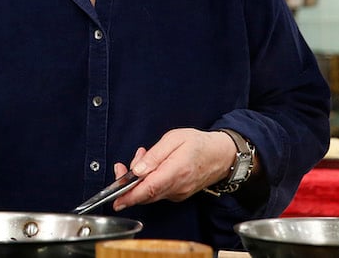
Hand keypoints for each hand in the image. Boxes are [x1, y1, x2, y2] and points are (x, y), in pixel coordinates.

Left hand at [109, 128, 238, 209]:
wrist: (222, 155)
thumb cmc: (199, 144)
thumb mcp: (174, 139)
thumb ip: (155, 155)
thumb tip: (138, 169)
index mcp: (176, 171)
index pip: (149, 189)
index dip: (130, 196)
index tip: (116, 200)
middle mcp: (177, 187)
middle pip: (146, 194)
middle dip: (127, 184)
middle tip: (121, 167)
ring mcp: (179, 193)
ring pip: (150, 193)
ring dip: (139, 179)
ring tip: (142, 155)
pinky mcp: (179, 194)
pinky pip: (158, 191)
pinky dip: (148, 180)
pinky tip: (151, 165)